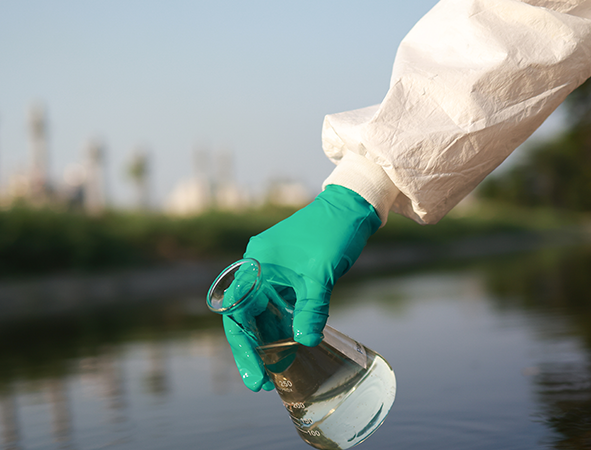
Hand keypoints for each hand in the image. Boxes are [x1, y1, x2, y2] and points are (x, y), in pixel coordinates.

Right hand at [224, 184, 380, 390]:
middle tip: (262, 384)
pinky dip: (282, 327)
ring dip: (267, 341)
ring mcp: (272, 271)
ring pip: (261, 314)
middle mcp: (257, 267)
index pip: (238, 312)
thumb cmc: (332, 232)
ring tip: (276, 373)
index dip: (243, 347)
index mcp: (255, 263)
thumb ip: (312, 309)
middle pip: (245, 317)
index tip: (254, 376)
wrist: (352, 206)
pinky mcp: (288, 274)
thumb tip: (305, 343)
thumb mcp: (321, 275)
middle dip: (252, 351)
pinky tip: (290, 348)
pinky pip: (277, 306)